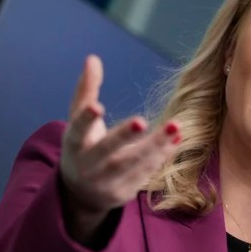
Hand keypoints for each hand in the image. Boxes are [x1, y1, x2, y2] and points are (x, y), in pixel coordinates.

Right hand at [60, 55, 181, 244]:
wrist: (80, 193)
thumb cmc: (82, 146)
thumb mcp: (77, 121)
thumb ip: (86, 90)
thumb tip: (93, 58)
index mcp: (74, 144)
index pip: (78, 131)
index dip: (86, 120)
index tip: (98, 106)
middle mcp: (88, 166)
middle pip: (107, 152)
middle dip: (124, 137)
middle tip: (142, 120)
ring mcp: (105, 183)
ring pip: (131, 165)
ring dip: (155, 147)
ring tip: (175, 127)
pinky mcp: (123, 193)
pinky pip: (145, 174)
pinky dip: (161, 157)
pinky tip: (176, 140)